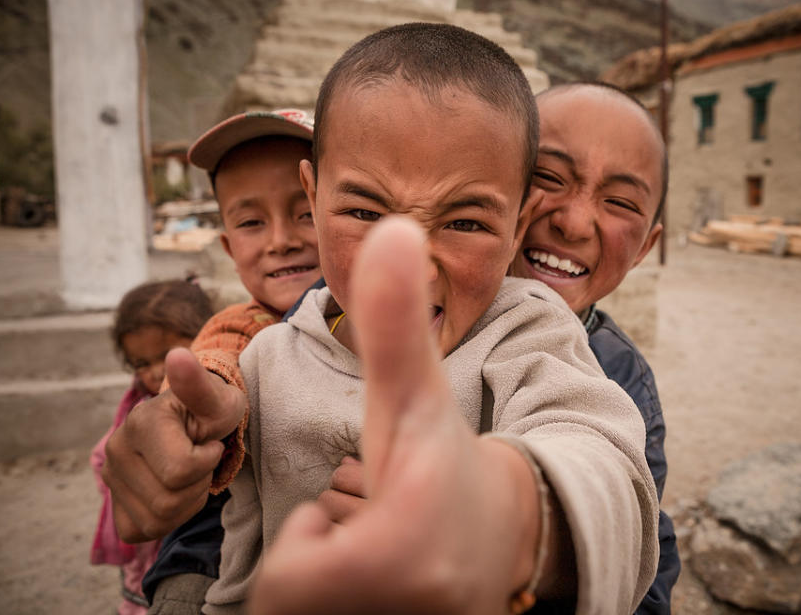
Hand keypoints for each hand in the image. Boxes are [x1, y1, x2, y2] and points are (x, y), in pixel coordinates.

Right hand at [102, 348, 247, 541]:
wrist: (197, 423)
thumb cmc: (212, 410)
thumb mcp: (217, 398)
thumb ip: (199, 383)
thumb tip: (178, 355)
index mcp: (140, 422)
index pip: (180, 471)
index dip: (207, 461)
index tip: (209, 442)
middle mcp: (115, 449)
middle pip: (169, 499)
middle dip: (198, 483)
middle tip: (201, 459)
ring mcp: (110, 478)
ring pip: (158, 519)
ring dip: (187, 501)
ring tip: (191, 474)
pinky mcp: (114, 505)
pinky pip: (146, 530)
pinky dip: (170, 518)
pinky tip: (176, 490)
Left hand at [248, 217, 540, 613]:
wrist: (513, 526)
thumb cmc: (449, 460)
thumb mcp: (413, 393)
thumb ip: (393, 318)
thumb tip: (391, 226)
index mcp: (399, 553)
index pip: (287, 578)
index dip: (311, 538)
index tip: (368, 509)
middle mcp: (409, 613)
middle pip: (298, 606)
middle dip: (322, 565)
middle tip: (374, 531)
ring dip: (336, 586)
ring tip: (385, 554)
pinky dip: (352, 606)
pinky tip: (393, 582)